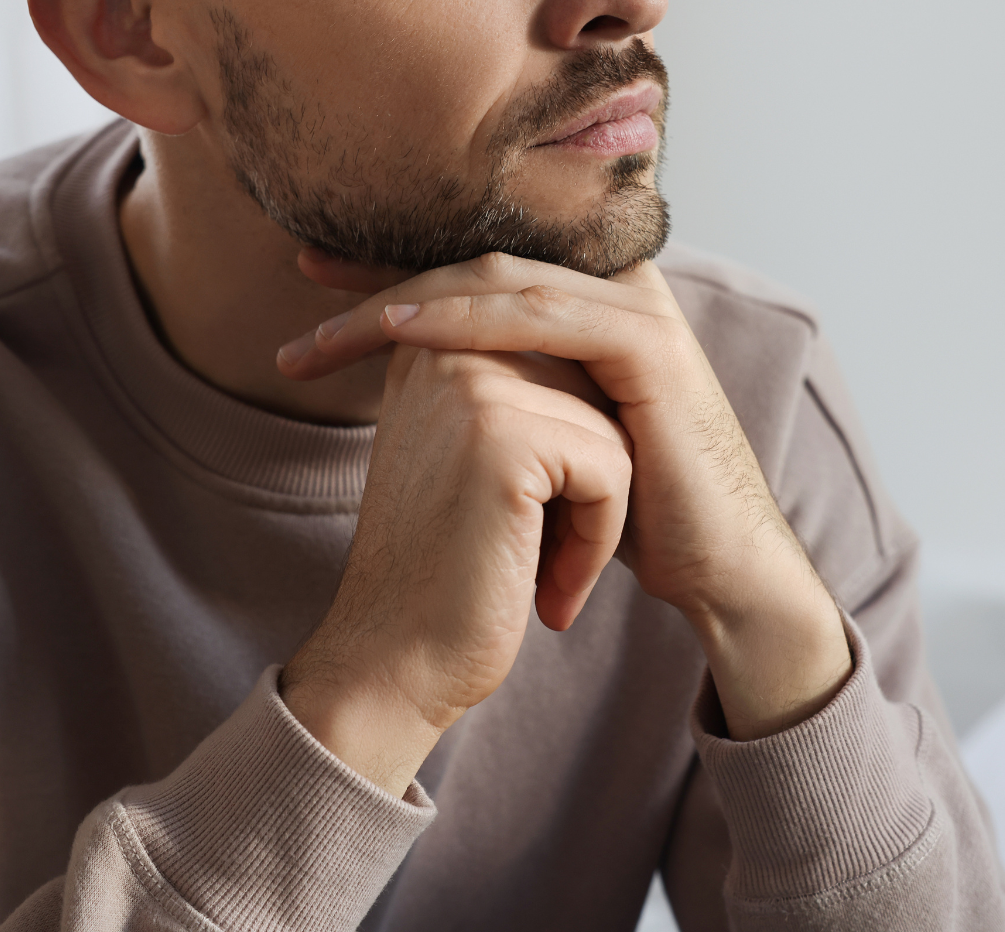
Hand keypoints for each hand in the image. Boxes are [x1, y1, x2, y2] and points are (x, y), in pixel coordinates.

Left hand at [278, 251, 852, 743]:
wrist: (715, 564)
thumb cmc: (630, 509)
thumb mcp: (549, 432)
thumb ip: (502, 383)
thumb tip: (411, 367)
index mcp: (591, 295)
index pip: (479, 258)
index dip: (396, 257)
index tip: (311, 270)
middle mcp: (617, 284)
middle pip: (481, 253)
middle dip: (386, 266)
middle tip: (303, 276)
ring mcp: (638, 307)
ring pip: (501, 276)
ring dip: (408, 295)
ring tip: (333, 322)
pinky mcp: (649, 346)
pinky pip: (543, 315)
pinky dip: (467, 317)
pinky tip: (406, 331)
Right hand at [281, 344, 631, 795]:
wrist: (392, 664)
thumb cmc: (449, 572)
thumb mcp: (474, 456)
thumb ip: (519, 388)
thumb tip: (603, 356)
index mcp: (434, 341)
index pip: (565, 361)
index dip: (566, 455)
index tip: (510, 523)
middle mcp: (443, 345)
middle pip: (592, 390)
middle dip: (584, 480)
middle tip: (528, 553)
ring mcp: (470, 387)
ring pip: (610, 430)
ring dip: (595, 516)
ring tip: (536, 570)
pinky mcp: (502, 439)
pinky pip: (613, 469)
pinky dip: (598, 540)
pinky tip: (550, 590)